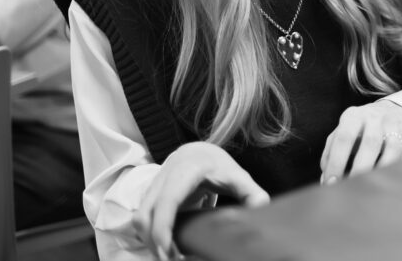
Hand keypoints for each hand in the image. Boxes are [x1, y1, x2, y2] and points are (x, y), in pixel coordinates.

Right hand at [134, 141, 268, 260]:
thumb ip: (251, 193)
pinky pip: (142, 219)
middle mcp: (164, 176)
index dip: (163, 228)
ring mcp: (153, 186)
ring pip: (139, 219)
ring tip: (169, 256)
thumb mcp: (238, 176)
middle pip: (146, 214)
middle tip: (171, 260)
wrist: (198, 151)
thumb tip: (262, 209)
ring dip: (149, 241)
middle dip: (154, 242)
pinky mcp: (148, 196)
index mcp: (187, 170)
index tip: (168, 252)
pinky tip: (165, 247)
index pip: (167, 201)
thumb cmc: (219, 165)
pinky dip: (149, 236)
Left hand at [320, 100, 401, 183]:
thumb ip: (330, 155)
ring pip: (392, 150)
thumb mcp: (341, 133)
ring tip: (370, 188)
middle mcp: (375, 118)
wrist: (389, 113)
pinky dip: (399, 171)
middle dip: (360, 169)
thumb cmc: (358, 130)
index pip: (344, 138)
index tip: (332, 183)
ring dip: (381, 171)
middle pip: (371, 143)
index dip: (337, 162)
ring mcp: (395, 127)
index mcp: (354, 116)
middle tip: (351, 188)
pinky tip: (388, 183)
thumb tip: (326, 181)